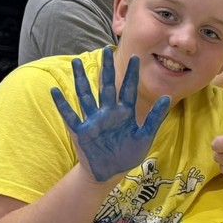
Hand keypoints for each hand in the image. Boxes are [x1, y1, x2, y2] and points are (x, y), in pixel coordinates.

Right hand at [51, 48, 169, 181]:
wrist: (111, 172)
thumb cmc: (128, 153)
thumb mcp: (146, 136)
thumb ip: (155, 117)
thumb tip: (166, 97)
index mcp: (125, 113)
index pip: (128, 89)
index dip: (131, 74)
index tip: (135, 57)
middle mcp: (108, 113)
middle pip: (106, 87)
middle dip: (106, 69)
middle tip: (105, 50)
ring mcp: (94, 120)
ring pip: (86, 96)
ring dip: (81, 80)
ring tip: (76, 62)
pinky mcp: (82, 131)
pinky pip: (71, 116)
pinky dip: (63, 105)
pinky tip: (55, 91)